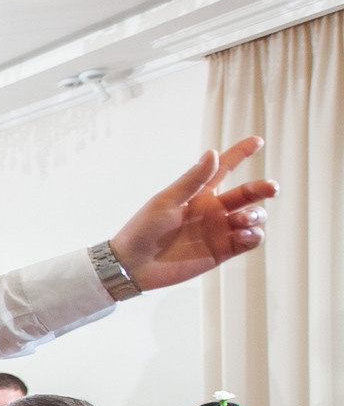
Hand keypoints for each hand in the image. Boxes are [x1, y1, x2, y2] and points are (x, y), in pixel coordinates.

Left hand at [108, 138, 274, 290]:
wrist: (134, 265)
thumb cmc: (144, 229)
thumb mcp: (166, 201)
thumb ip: (192, 180)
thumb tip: (213, 153)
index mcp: (198, 193)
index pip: (224, 169)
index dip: (241, 154)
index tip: (258, 141)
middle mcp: (213, 210)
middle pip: (247, 194)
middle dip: (262, 188)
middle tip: (272, 188)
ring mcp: (219, 231)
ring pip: (252, 217)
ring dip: (256, 214)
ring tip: (244, 219)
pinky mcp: (222, 251)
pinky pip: (249, 241)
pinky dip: (254, 235)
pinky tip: (245, 234)